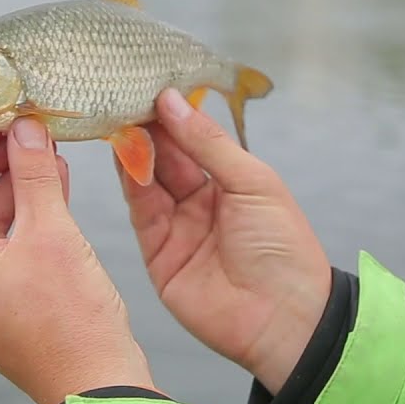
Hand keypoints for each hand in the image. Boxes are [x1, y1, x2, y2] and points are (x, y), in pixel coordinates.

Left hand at [0, 118, 156, 403]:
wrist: (99, 389)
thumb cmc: (73, 319)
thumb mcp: (53, 232)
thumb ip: (34, 174)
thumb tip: (24, 129)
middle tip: (22, 133)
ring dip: (11, 189)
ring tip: (46, 155)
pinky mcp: (1, 309)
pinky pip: (2, 252)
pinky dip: (23, 220)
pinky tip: (54, 191)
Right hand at [118, 89, 332, 394]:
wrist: (284, 320)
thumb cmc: (284, 248)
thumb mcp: (253, 183)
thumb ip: (208, 143)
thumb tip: (172, 100)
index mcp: (230, 182)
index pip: (192, 139)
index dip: (172, 113)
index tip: (148, 82)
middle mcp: (199, 201)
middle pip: (165, 156)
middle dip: (146, 126)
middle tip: (124, 93)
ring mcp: (176, 226)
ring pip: (147, 179)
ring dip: (135, 149)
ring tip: (120, 117)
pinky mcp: (157, 253)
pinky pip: (140, 210)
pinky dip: (131, 182)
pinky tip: (124, 154)